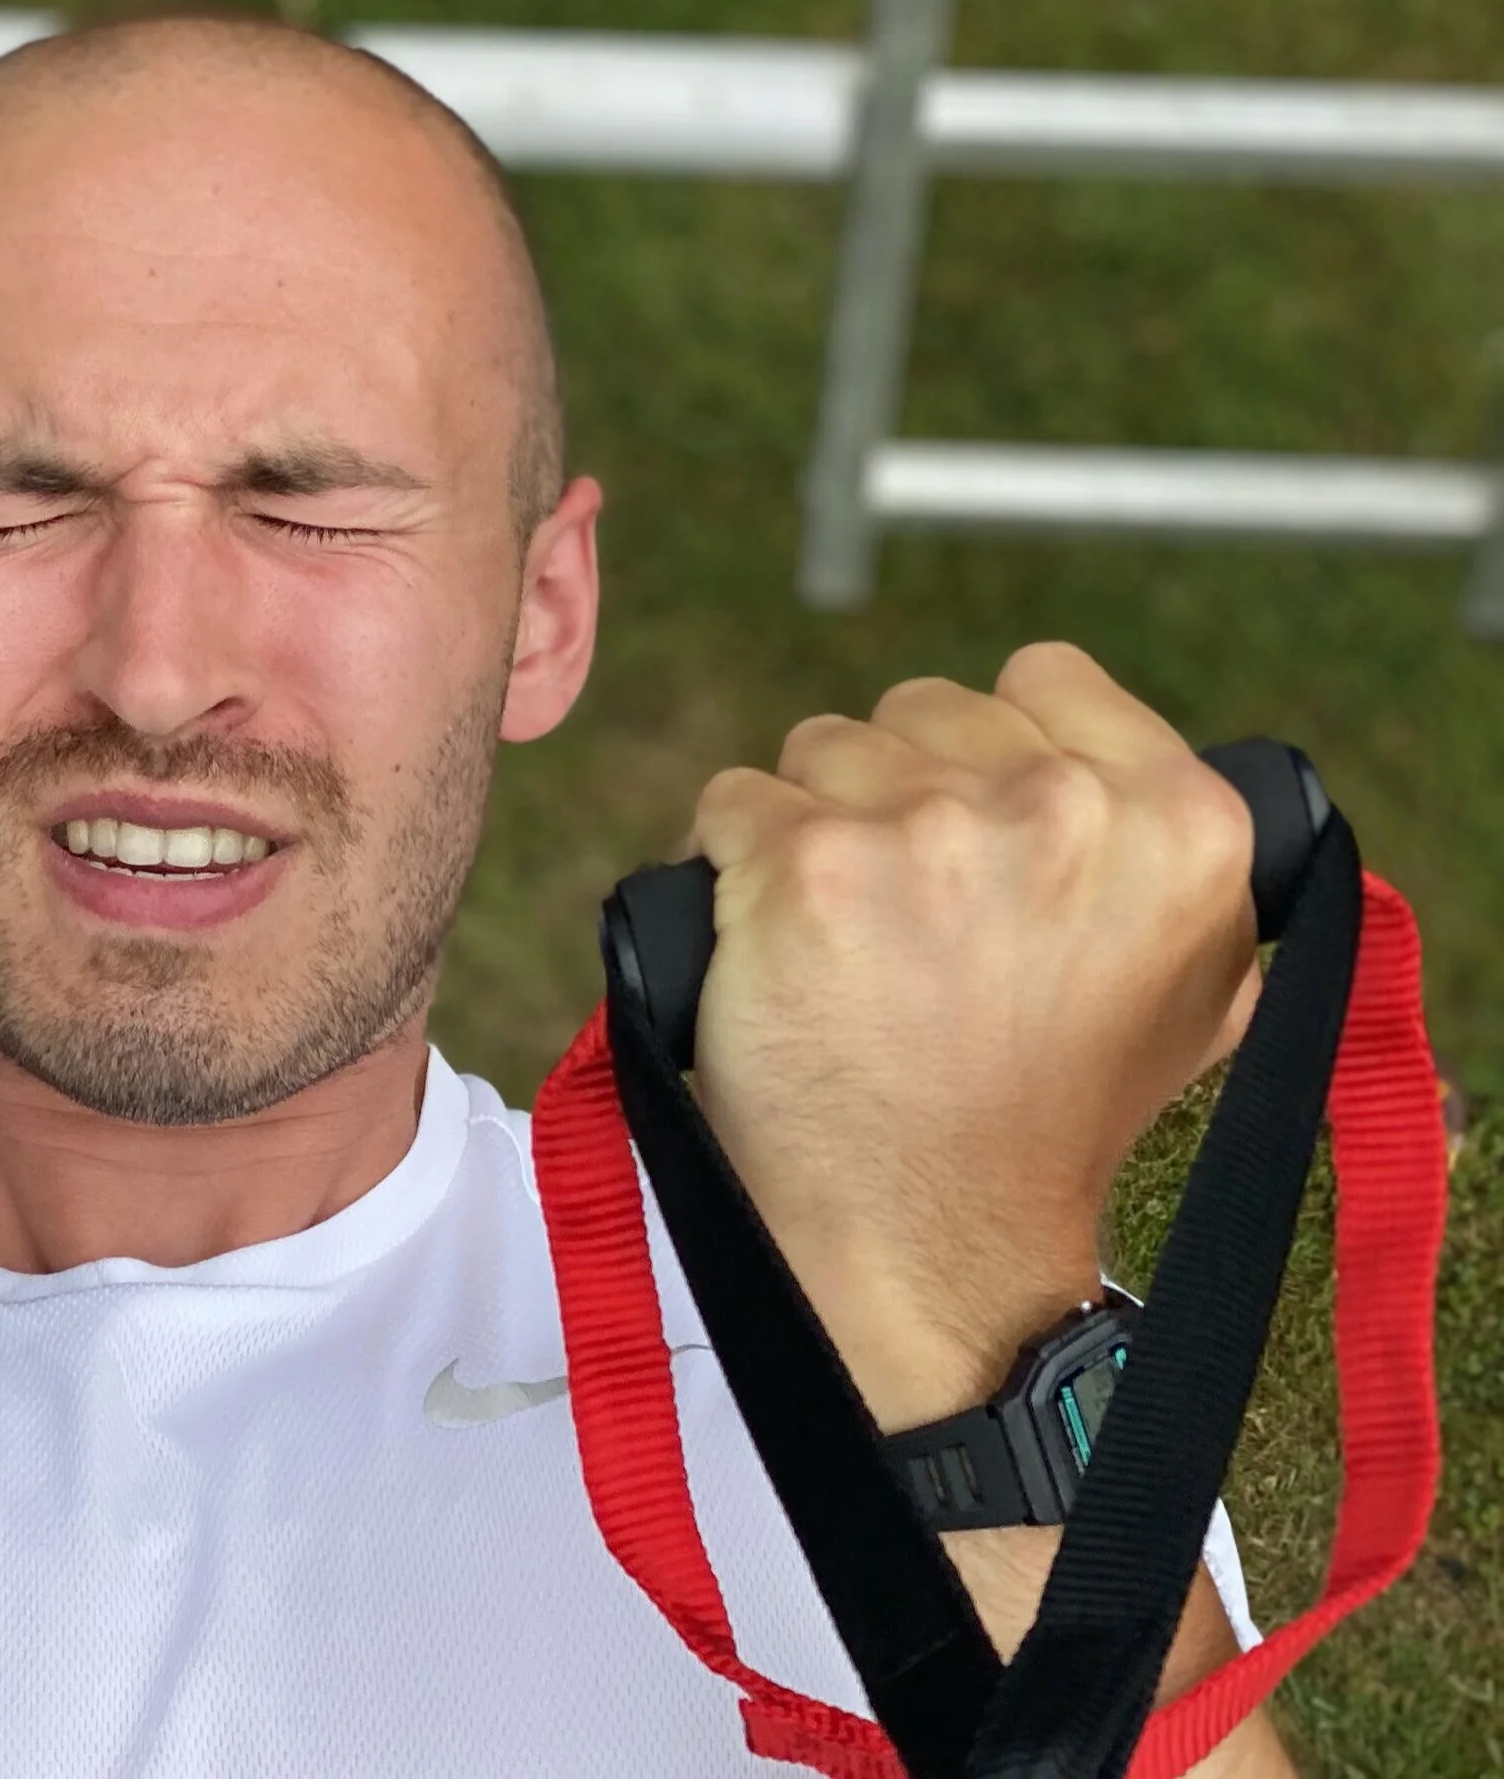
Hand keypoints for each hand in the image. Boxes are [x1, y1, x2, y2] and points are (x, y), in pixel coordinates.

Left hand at [687, 643, 1260, 1428]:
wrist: (931, 1245)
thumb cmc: (1043, 1124)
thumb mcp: (1192, 986)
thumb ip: (1165, 851)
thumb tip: (1112, 770)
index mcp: (1179, 821)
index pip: (1045, 676)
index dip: (990, 748)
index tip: (972, 826)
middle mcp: (1059, 809)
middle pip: (920, 711)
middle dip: (896, 792)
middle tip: (905, 920)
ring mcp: (923, 833)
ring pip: (819, 751)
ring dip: (811, 827)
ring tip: (844, 945)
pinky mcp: (801, 869)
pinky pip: (731, 803)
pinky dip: (730, 867)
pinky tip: (771, 948)